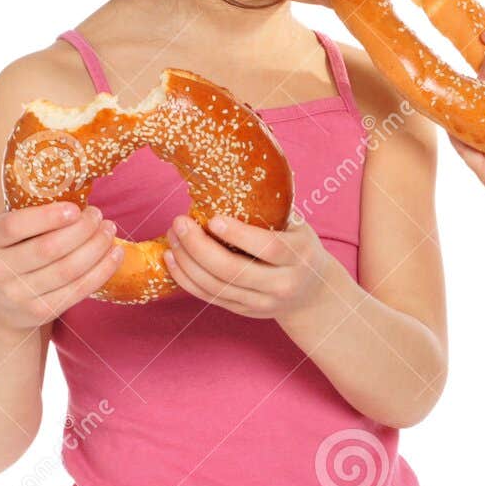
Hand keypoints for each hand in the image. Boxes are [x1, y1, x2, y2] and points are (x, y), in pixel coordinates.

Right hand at [0, 202, 123, 329]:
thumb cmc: (11, 255)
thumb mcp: (6, 233)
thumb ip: (31, 217)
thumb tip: (79, 196)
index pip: (14, 226)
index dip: (47, 217)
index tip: (75, 209)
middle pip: (48, 248)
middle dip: (81, 230)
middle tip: (98, 215)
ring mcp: (18, 295)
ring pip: (67, 270)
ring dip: (96, 248)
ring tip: (109, 231)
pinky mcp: (40, 311)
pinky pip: (78, 290)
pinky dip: (102, 270)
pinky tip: (115, 254)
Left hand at [163, 208, 330, 319]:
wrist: (312, 293)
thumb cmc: (299, 248)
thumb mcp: (298, 227)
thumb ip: (274, 209)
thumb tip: (237, 173)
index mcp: (299, 257)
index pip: (269, 248)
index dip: (239, 234)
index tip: (213, 218)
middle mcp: (282, 284)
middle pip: (234, 271)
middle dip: (200, 248)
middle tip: (179, 223)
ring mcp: (262, 303)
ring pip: (217, 287)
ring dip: (187, 263)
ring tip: (172, 238)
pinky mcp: (245, 312)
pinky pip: (210, 298)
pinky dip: (186, 280)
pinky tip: (172, 259)